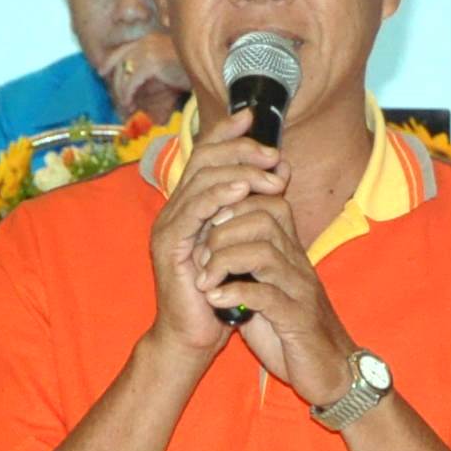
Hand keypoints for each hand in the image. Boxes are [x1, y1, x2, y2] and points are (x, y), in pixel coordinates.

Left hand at [102, 31, 191, 124]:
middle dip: (116, 82)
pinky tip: (130, 104)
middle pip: (120, 61)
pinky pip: (131, 81)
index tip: (101, 71)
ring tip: (126, 105)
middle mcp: (147, 42)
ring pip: (124, 72)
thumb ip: (153, 68)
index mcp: (150, 39)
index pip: (123, 49)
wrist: (211, 67)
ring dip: (122, 91)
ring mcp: (148, 50)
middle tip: (118, 99)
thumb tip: (138, 81)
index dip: (110, 60)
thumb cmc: (193, 69)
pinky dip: (127, 94)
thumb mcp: (169, 65)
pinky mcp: (151, 63)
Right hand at [142, 108, 281, 363]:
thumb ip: (256, 206)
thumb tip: (281, 171)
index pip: (206, 155)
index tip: (254, 115)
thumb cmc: (222, 292)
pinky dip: (218, 196)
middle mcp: (176, 208)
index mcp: (191, 204)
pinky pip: (193, 210)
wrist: (194, 335)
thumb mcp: (243, 241)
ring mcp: (169, 224)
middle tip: (272, 153)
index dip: (227, 131)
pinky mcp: (170, 244)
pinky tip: (241, 190)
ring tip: (267, 171)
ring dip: (238, 171)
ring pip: (201, 180)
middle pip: (204, 159)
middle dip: (241, 150)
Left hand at [203, 190, 363, 401]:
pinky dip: (234, 293)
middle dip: (223, 232)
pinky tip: (214, 300)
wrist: (329, 372)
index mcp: (290, 254)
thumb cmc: (291, 333)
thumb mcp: (264, 292)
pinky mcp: (298, 320)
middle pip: (263, 219)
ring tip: (204, 280)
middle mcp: (298, 264)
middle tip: (200, 257)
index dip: (234, 206)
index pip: (269, 204)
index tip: (206, 228)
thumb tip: (206, 249)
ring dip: (224, 261)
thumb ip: (243, 270)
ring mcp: (300, 291)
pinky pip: (266, 295)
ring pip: (263, 252)